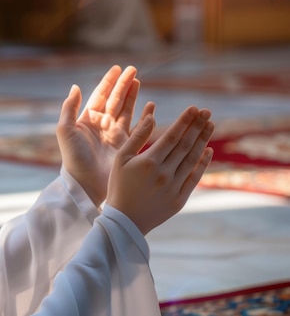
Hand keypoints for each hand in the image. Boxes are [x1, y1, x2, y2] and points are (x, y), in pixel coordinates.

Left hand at [56, 65, 153, 206]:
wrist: (85, 183)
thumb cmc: (73, 158)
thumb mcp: (65, 131)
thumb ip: (69, 108)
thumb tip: (75, 87)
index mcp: (88, 119)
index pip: (100, 95)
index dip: (108, 81)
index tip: (116, 68)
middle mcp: (102, 124)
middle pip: (115, 99)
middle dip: (123, 84)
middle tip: (133, 69)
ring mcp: (114, 134)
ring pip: (126, 109)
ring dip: (132, 95)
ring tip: (138, 80)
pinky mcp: (126, 145)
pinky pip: (138, 126)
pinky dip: (145, 116)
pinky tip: (151, 107)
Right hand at [106, 106, 214, 234]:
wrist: (124, 221)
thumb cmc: (119, 186)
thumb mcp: (120, 159)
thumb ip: (137, 137)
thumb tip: (151, 116)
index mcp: (149, 162)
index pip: (172, 136)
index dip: (184, 121)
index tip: (194, 108)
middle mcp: (164, 173)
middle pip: (185, 145)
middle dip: (197, 126)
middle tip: (207, 112)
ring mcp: (174, 187)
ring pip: (192, 159)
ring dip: (203, 140)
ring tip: (210, 125)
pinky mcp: (180, 199)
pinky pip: (195, 177)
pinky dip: (203, 163)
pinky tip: (208, 150)